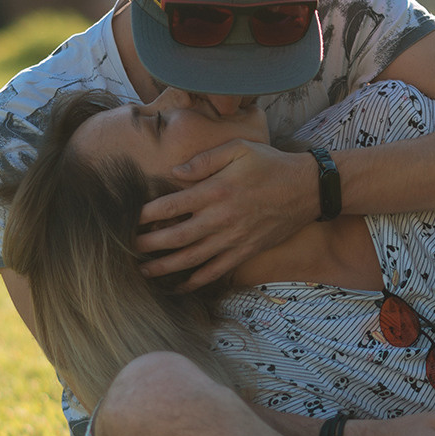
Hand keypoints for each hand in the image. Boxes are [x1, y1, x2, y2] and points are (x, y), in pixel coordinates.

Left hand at [135, 141, 317, 288]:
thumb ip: (204, 160)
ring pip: (192, 259)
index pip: (172, 205)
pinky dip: (196, 281)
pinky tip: (180, 286)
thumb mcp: (239, 149)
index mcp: (216, 190)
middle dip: (148, 245)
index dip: (146, 214)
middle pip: (176, 237)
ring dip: (165, 267)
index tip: (129, 219)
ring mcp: (234, 238)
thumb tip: (175, 173)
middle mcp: (222, 218)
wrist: (308, 188)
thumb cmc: (271, 164)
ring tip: (144, 272)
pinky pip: (216, 271)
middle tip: (127, 249)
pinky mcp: (246, 251)